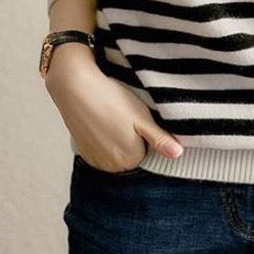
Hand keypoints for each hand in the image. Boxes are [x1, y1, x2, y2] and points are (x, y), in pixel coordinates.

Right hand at [44, 43, 183, 171]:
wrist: (75, 87)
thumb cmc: (112, 100)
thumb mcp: (142, 117)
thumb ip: (160, 139)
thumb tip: (178, 155)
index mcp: (130, 159)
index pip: (148, 150)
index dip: (145, 131)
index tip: (139, 116)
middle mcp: (111, 166)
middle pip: (131, 153)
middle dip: (131, 137)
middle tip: (126, 114)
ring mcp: (94, 159)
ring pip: (115, 151)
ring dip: (116, 137)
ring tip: (112, 115)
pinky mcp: (82, 150)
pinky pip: (100, 148)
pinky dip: (102, 136)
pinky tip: (100, 119)